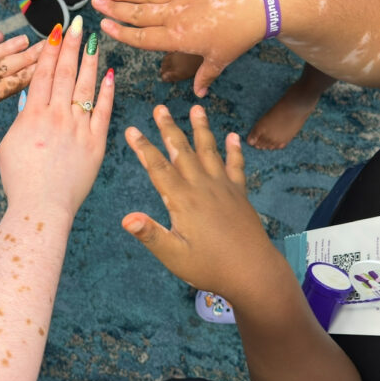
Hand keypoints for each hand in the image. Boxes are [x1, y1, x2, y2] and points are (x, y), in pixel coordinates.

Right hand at [0, 17, 114, 217]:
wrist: (41, 207)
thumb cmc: (21, 180)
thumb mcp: (10, 144)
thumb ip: (23, 119)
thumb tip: (32, 99)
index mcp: (33, 114)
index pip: (44, 73)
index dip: (51, 49)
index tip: (57, 30)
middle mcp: (57, 116)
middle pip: (65, 72)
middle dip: (72, 45)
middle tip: (78, 22)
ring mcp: (78, 128)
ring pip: (86, 86)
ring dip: (91, 60)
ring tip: (95, 40)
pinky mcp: (95, 143)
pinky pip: (103, 111)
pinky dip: (107, 91)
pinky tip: (110, 73)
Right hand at [92, 0, 265, 96]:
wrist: (260, 3)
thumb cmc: (240, 34)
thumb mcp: (221, 59)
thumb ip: (205, 75)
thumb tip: (199, 93)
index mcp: (177, 37)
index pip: (141, 37)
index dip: (120, 32)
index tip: (103, 26)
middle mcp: (174, 15)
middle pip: (137, 13)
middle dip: (114, 8)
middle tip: (94, 2)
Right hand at [123, 105, 271, 300]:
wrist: (253, 272)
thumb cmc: (210, 267)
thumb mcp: (174, 256)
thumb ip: (150, 235)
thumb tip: (126, 218)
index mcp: (183, 201)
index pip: (158, 168)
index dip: (143, 148)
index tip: (132, 130)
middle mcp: (203, 187)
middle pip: (182, 152)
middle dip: (169, 129)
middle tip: (159, 108)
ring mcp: (224, 188)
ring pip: (209, 152)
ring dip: (201, 129)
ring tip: (196, 108)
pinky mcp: (239, 195)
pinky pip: (236, 166)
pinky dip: (234, 150)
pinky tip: (233, 137)